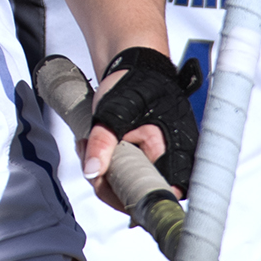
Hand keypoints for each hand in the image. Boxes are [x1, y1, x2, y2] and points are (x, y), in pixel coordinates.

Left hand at [85, 47, 196, 213]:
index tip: (101, 182)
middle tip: (87, 155)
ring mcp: (157, 160)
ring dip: (101, 170)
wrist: (132, 64)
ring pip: (126, 184)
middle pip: (136, 192)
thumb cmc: (132, 82)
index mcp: (174, 151)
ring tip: (87, 143)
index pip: (158, 193)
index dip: (127, 197)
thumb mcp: (112, 112)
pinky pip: (122, 173)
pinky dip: (104, 163)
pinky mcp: (144, 157)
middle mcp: (172, 160)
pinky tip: (91, 145)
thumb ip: (101, 144)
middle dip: (105, 180)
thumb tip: (92, 172)